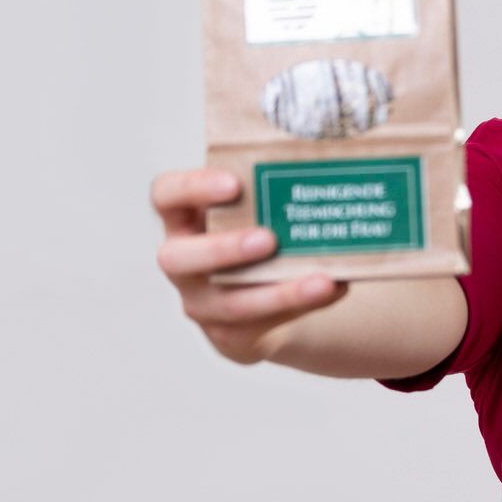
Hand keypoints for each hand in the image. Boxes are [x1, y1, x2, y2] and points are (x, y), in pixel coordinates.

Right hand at [152, 168, 346, 363]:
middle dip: (224, 249)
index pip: (165, 196)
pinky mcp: (229, 333)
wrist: (261, 296)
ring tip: (321, 280)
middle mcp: (182, 262)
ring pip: (229, 304)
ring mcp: (201, 301)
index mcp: (182, 219)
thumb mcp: (255, 210)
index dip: (192, 189)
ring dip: (278, 293)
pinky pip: (263, 325)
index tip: (234, 184)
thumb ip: (273, 192)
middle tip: (268, 239)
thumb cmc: (258, 233)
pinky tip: (335, 289)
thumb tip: (333, 167)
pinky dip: (302, 306)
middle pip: (177, 259)